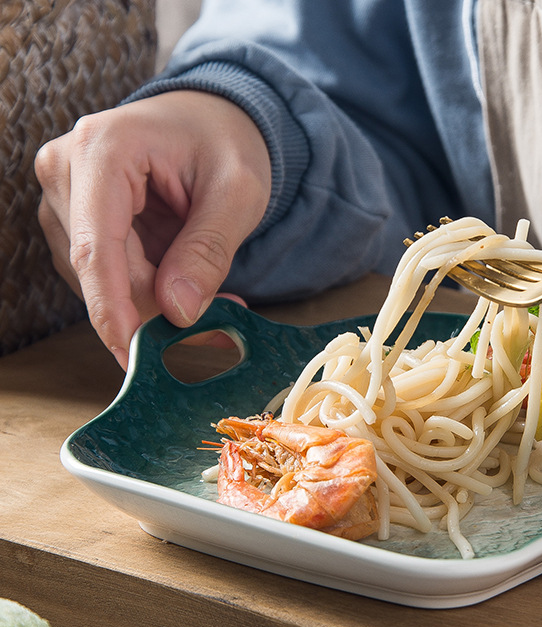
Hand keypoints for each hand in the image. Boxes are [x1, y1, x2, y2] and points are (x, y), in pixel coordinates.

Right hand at [35, 90, 270, 368]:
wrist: (213, 118)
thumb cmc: (227, 142)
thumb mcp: (238, 192)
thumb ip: (208, 250)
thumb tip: (178, 311)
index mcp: (103, 150)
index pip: (96, 247)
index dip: (112, 309)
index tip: (132, 356)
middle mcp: (68, 171)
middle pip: (99, 270)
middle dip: (151, 311)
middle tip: (211, 336)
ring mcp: (67, 197)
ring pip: (101, 280)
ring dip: (154, 303)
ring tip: (215, 303)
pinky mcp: (77, 219)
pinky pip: (108, 274)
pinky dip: (150, 292)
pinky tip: (190, 289)